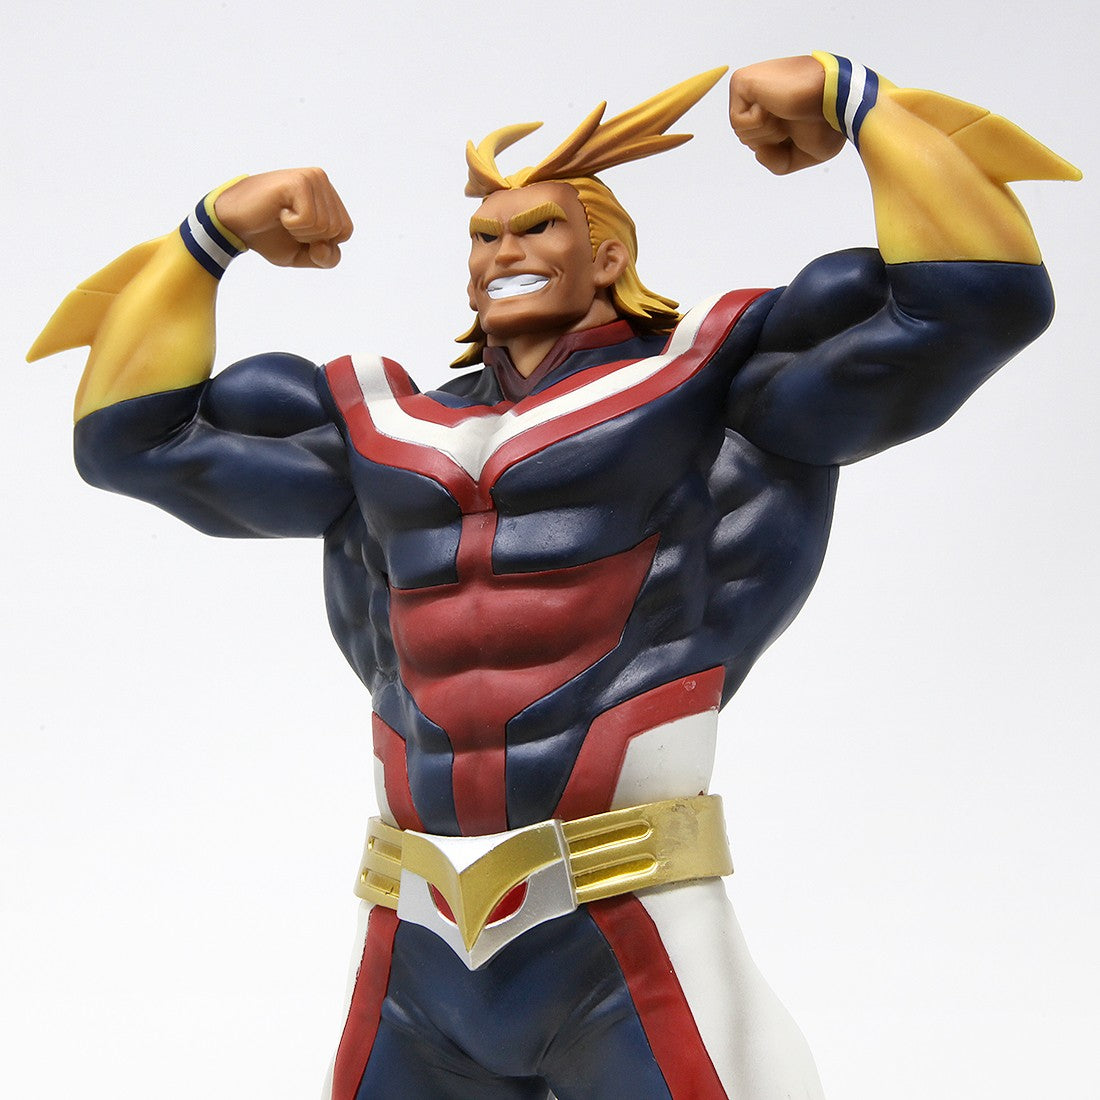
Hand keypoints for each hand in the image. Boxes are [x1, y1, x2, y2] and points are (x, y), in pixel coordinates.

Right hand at [213, 168, 353, 267]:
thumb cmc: (269, 236)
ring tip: (282, 217)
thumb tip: (325, 245)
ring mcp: (311, 178)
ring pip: (325, 226)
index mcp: (327, 195)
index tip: (299, 233)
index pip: (345, 231)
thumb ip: (327, 258)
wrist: (234, 224)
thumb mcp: (305, 255)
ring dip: (300, 232)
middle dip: (311, 239)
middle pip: (338, 230)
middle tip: (288, 225)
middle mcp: (322, 181)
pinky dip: (292, 225)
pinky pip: (309, 220)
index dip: (323, 244)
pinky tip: (278, 211)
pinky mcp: (298, 182)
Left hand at [729, 56, 845, 174]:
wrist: (837, 100)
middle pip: (748, 139)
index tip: (802, 126)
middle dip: (772, 141)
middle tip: (794, 119)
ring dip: (768, 132)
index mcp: (774, 104)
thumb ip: (775, 161)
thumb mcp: (800, 154)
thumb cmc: (827, 123)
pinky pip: (737, 122)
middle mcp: (761, 93)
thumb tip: (757, 152)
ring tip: (786, 111)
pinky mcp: (741, 81)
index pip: (760, 141)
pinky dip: (759, 123)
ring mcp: (750, 85)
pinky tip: (775, 106)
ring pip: (742, 132)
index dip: (779, 147)